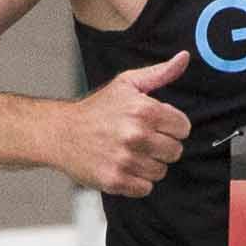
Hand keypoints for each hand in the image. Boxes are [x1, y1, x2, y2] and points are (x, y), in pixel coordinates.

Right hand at [50, 52, 190, 197]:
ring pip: (161, 171)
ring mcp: (125, 160)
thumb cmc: (97, 109)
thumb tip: (184, 58)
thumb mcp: (127, 83)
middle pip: (175, 151)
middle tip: (141, 140)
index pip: (183, 128)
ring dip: (149, 164)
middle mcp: (136, 135)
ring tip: (131, 153)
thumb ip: (160, 73)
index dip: (171, 127)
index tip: (155, 126)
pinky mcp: (115, 180)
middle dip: (161, 146)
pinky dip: (137, 181)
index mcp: (144, 110)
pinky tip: (124, 167)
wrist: (61, 133)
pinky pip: (145, 188)